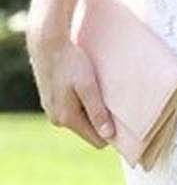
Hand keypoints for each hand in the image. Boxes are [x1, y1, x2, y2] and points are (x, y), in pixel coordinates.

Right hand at [26, 28, 115, 148]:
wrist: (47, 44)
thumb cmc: (71, 63)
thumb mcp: (88, 86)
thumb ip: (97, 111)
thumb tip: (108, 135)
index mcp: (67, 118)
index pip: (97, 141)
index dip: (111, 133)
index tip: (122, 118)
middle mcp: (57, 119)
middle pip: (89, 130)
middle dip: (101, 119)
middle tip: (108, 99)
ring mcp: (52, 111)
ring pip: (81, 119)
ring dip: (91, 109)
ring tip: (95, 90)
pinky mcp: (51, 101)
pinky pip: (72, 109)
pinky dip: (81, 101)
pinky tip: (84, 86)